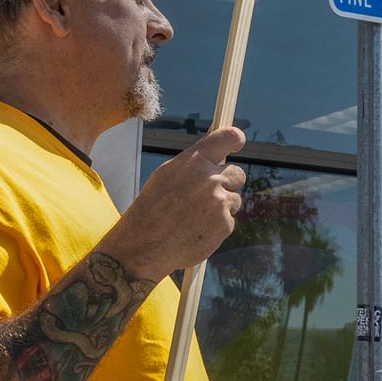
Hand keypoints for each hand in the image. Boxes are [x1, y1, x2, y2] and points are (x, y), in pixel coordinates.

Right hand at [105, 125, 246, 279]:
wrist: (144, 246)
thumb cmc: (152, 209)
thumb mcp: (167, 174)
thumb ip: (194, 158)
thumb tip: (211, 134)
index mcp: (194, 161)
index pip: (227, 137)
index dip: (236, 138)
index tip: (238, 141)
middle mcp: (210, 179)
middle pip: (237, 173)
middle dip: (227, 182)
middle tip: (208, 195)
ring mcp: (220, 202)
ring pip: (234, 199)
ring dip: (221, 207)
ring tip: (194, 217)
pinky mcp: (225, 224)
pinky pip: (229, 220)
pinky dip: (217, 226)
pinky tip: (196, 230)